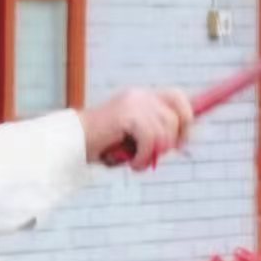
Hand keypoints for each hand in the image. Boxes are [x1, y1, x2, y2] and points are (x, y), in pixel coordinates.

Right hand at [79, 88, 194, 170]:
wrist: (74, 143)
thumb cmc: (104, 145)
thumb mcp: (136, 137)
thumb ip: (156, 133)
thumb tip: (184, 142)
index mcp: (143, 97)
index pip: (178, 97)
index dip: (186, 118)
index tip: (182, 141)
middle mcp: (141, 96)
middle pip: (176, 118)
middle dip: (171, 142)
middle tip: (155, 156)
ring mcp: (134, 104)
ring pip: (164, 133)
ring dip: (153, 155)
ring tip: (137, 163)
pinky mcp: (127, 115)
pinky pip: (151, 140)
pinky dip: (144, 158)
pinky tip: (133, 164)